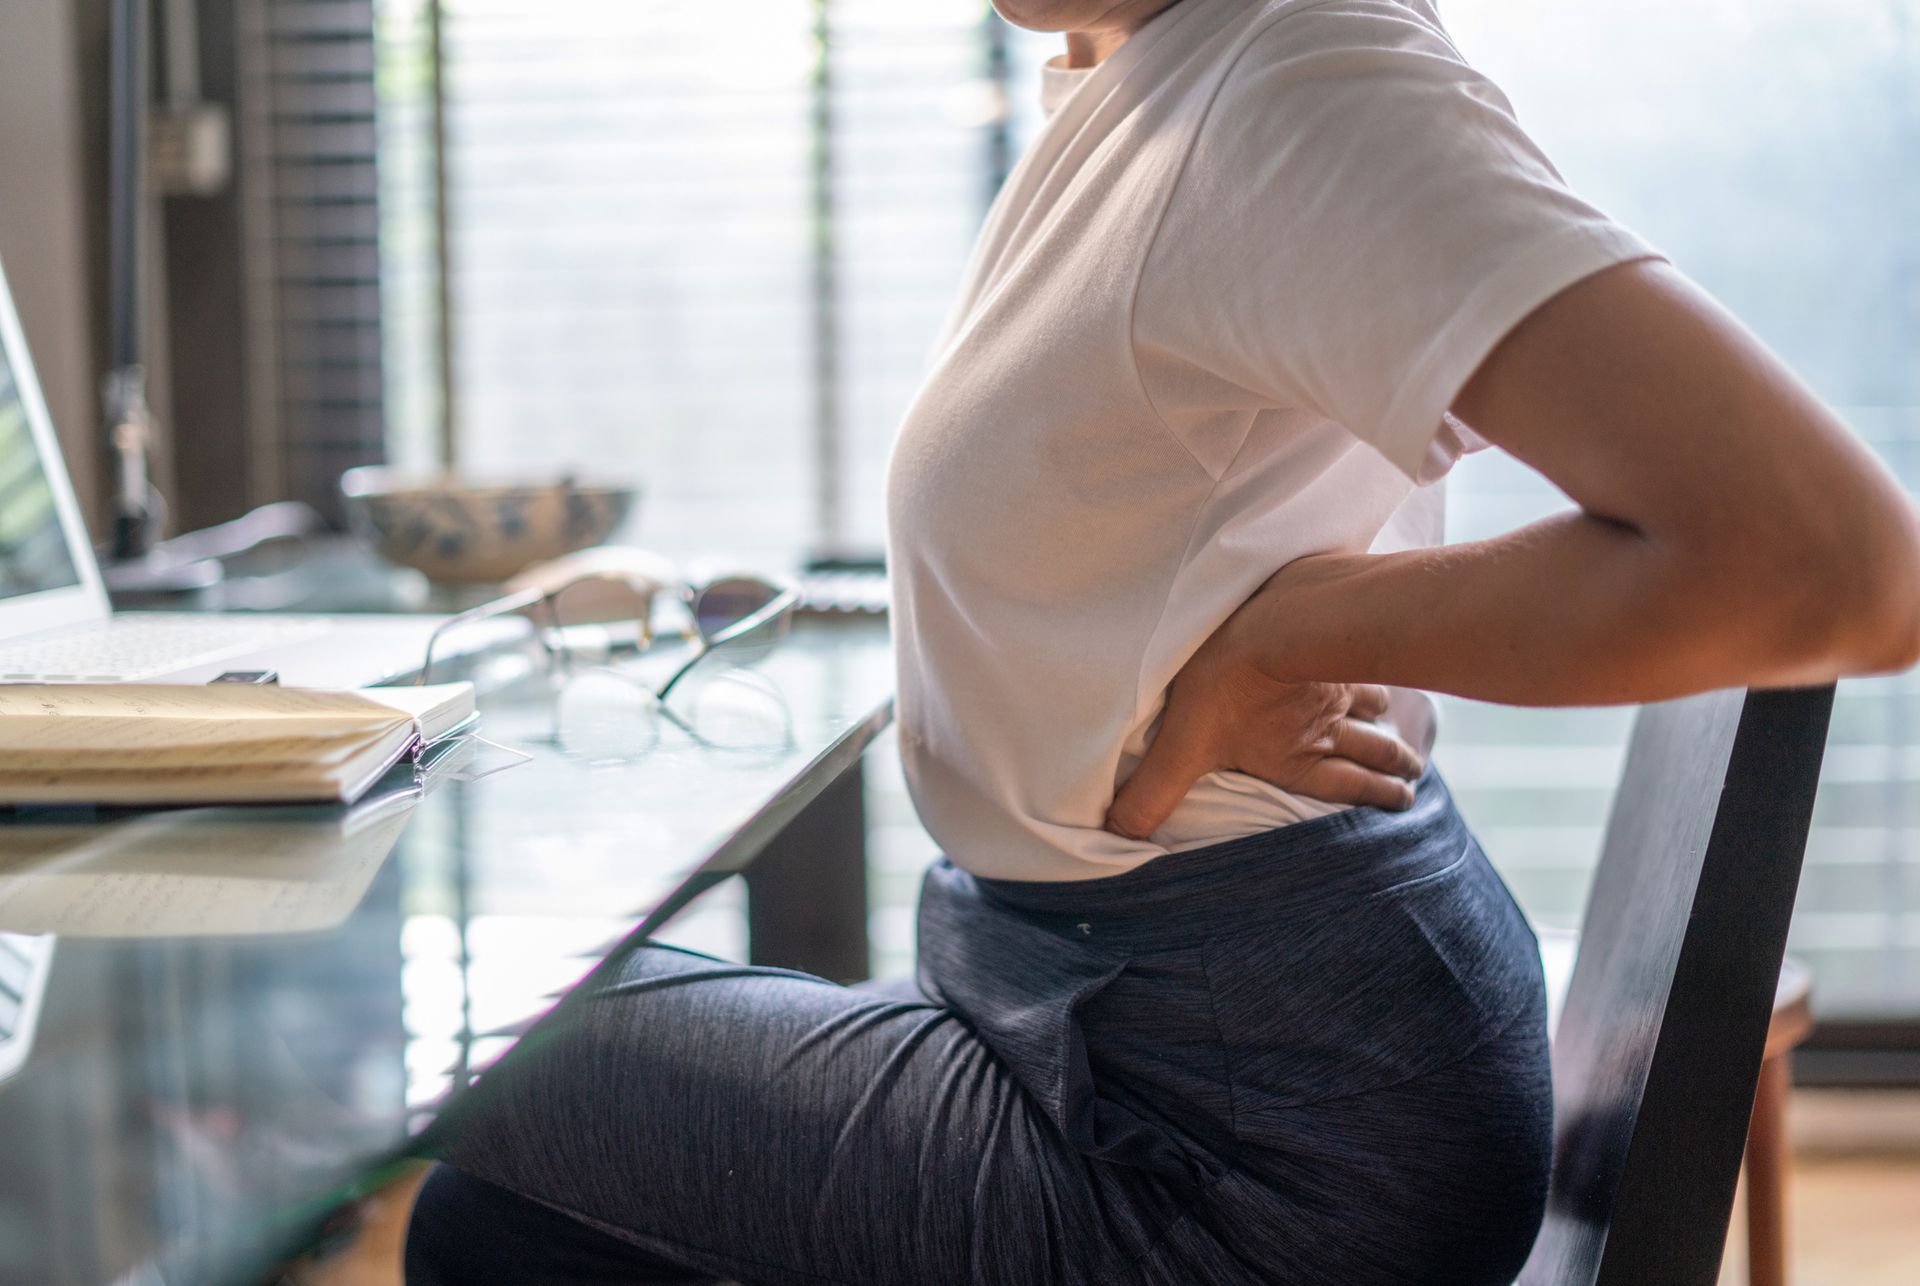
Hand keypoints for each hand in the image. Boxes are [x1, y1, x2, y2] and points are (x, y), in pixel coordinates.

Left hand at [1103, 572, 1423, 838]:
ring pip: (1375, 706)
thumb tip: (1117, 836)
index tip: (1404, 803)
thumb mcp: (1181, 744)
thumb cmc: (1225, 680)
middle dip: (1393, 765)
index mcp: (1295, 755)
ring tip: (1401, 728)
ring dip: (1387, 720)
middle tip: (1414, 777)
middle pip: (1371, 751)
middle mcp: (1325, 725)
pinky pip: (1365, 658)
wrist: (1272, 615)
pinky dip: (1375, 663)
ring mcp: (1336, 682)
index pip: (1345, 786)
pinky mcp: (1336, 640)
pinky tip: (1379, 655)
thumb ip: (1153, 792)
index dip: (1374, 796)